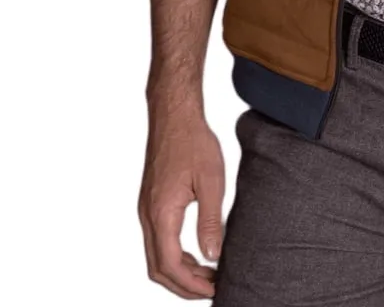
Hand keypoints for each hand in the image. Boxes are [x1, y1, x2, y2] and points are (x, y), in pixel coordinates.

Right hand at [138, 110, 224, 298]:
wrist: (173, 116)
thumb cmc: (193, 142)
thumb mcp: (210, 180)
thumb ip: (209, 220)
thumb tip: (212, 255)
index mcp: (161, 213)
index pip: (170, 265)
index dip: (191, 284)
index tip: (214, 290)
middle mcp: (148, 216)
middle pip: (158, 268)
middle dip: (184, 285)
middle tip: (213, 289)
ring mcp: (146, 210)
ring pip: (156, 256)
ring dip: (179, 272)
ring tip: (208, 275)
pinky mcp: (151, 204)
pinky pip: (157, 241)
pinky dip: (174, 256)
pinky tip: (196, 253)